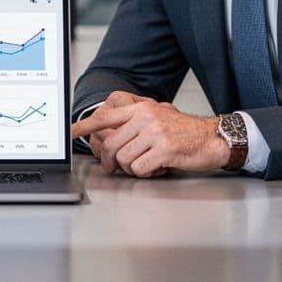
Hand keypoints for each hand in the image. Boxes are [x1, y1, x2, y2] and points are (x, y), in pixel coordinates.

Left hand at [71, 96, 227, 177]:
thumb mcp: (158, 116)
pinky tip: (158, 168)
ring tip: (147, 164)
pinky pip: (139, 168)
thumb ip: (134, 121)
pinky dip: (146, 173)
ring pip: (123, 159)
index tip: (68, 132)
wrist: (213, 138)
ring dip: (132, 168)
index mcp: (141, 108)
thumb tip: (107, 134)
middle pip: (110, 144)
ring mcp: (155, 133)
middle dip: (109, 162)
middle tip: (114, 167)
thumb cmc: (184, 132)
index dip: (84, 126)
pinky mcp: (164, 150)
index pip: (105, 116)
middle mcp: (145, 117)